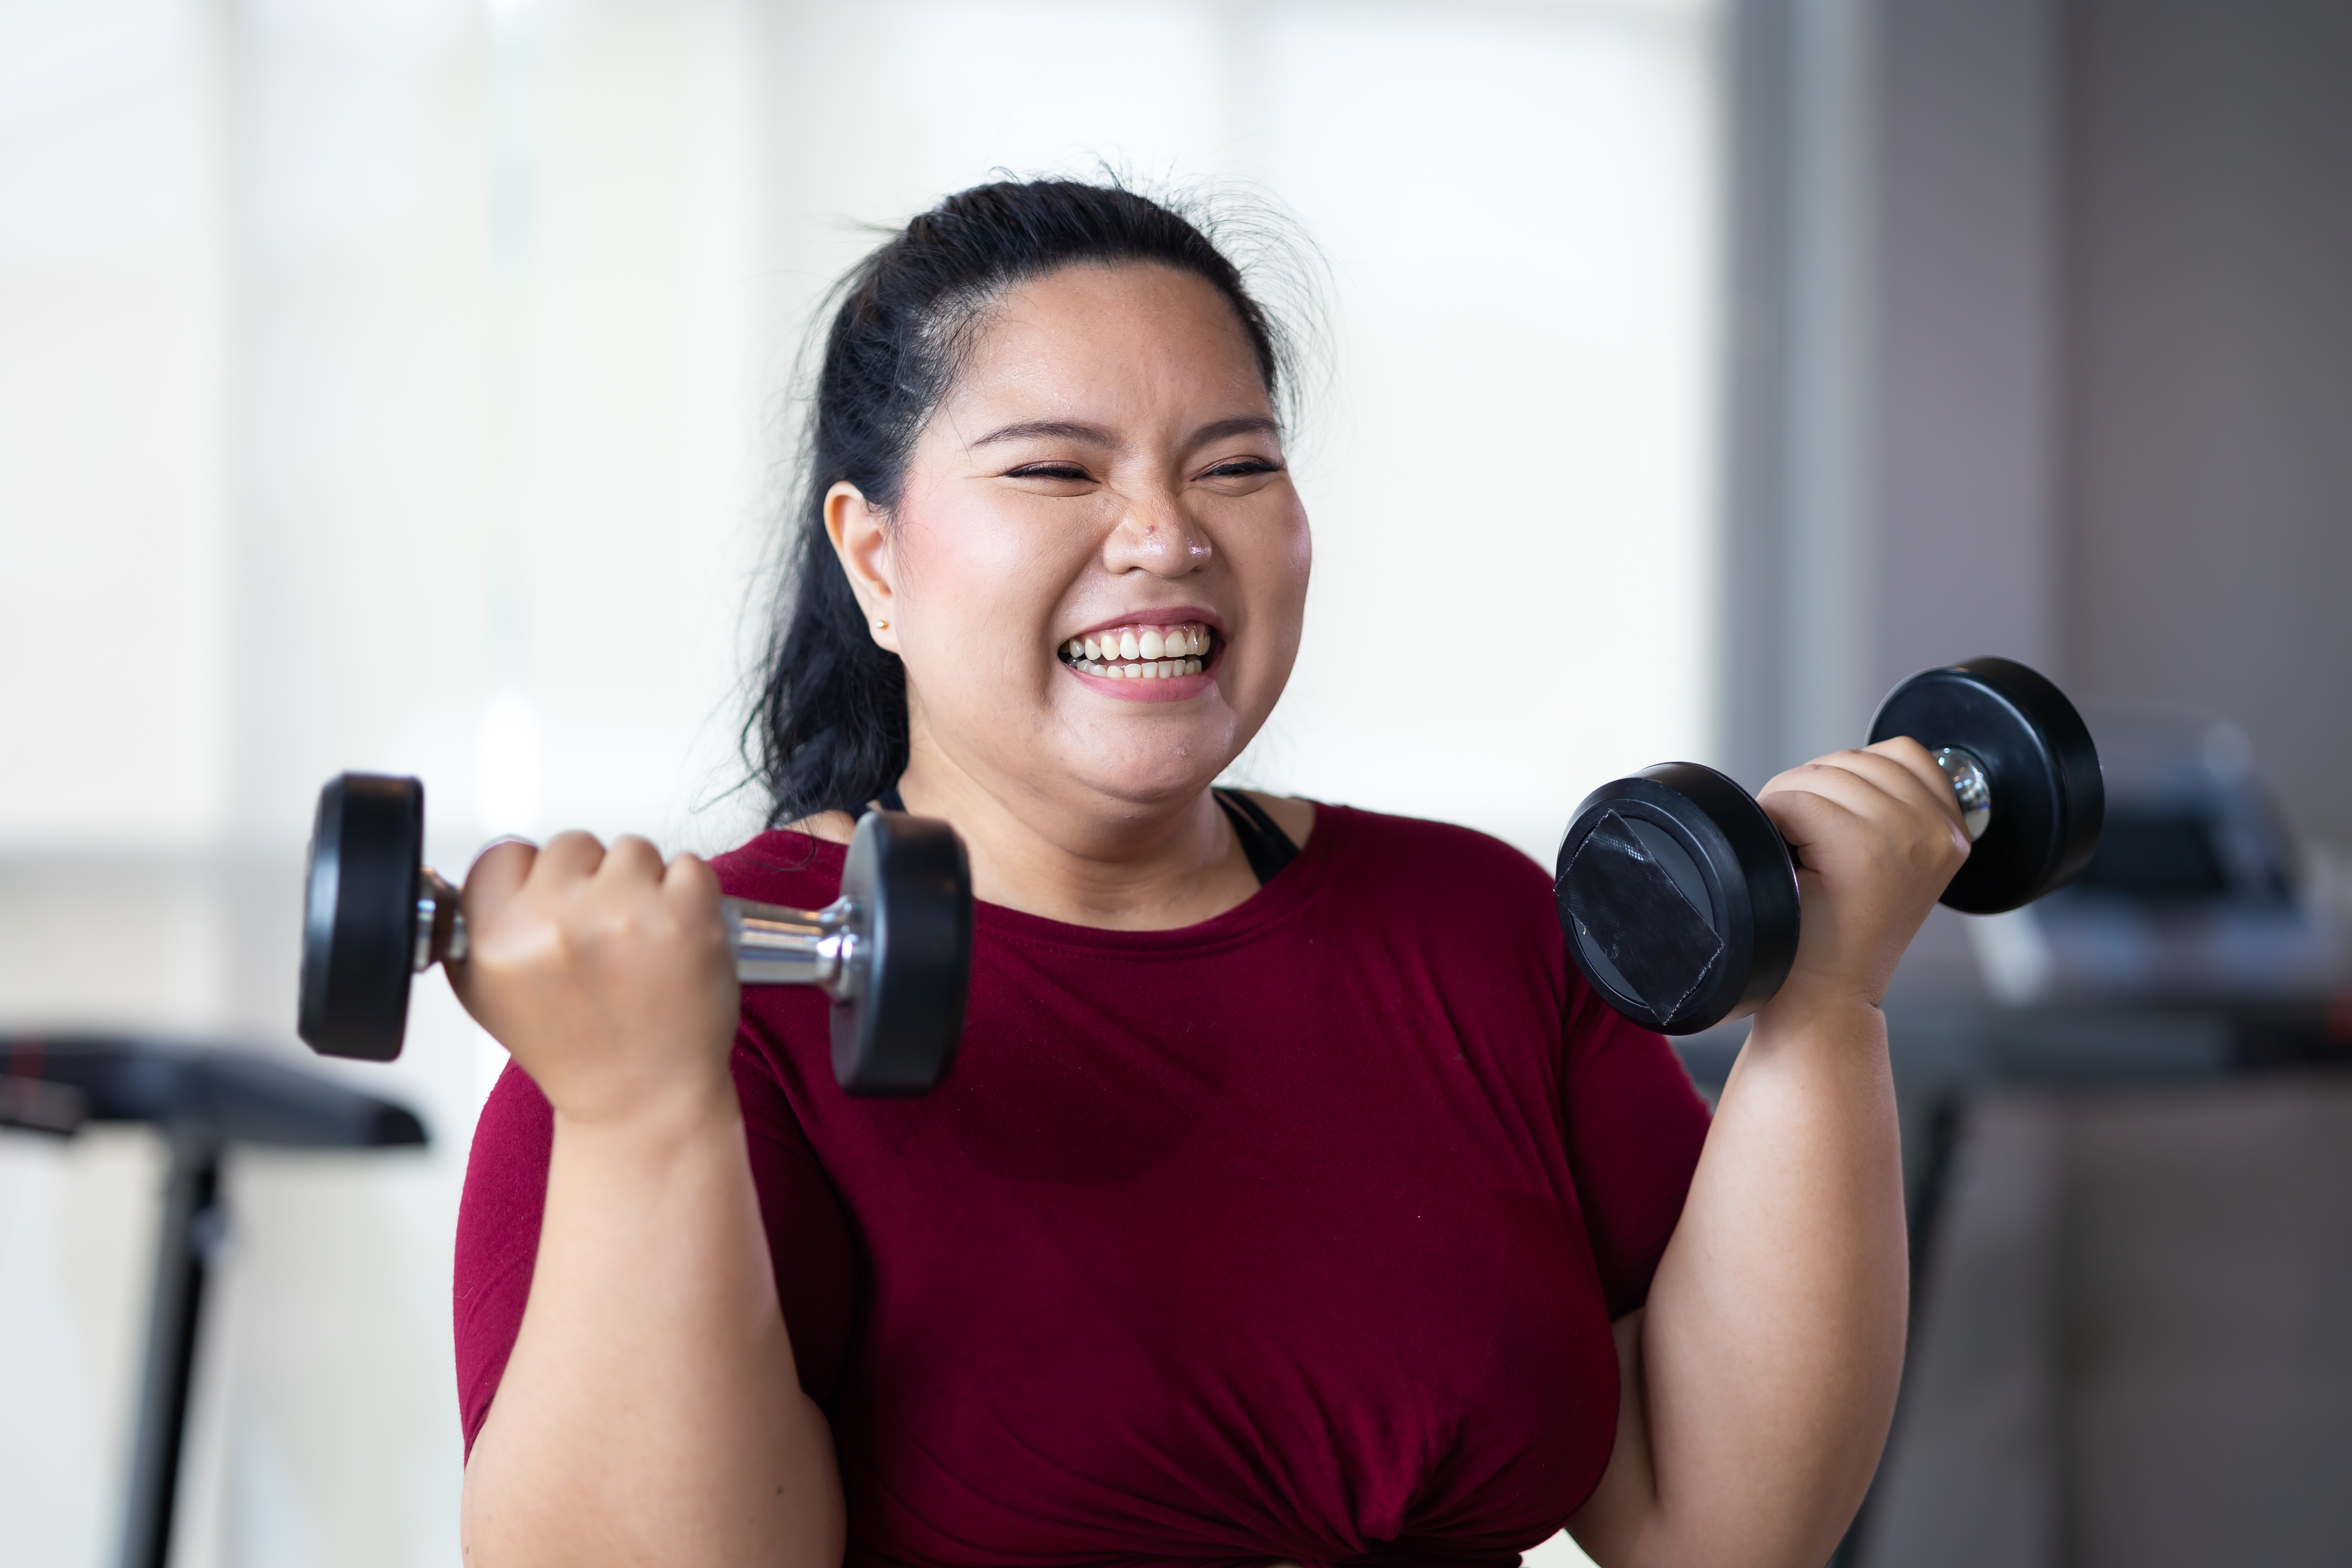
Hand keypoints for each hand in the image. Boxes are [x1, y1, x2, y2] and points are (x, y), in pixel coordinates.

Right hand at [449, 833, 739, 1126]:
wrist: (642, 1098)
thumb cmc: (575, 1049)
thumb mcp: (489, 996)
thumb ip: (480, 926)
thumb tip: (496, 870)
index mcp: (496, 937)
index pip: (506, 853)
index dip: (533, 880)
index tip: (552, 911)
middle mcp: (555, 921)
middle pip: (573, 844)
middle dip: (590, 883)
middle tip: (601, 941)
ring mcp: (624, 914)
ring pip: (632, 849)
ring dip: (641, 886)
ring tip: (639, 946)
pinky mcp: (687, 916)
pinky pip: (689, 865)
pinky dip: (689, 896)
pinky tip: (675, 942)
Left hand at [1754, 737, 1970, 1018]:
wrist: (1826, 998)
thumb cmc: (1841, 933)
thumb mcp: (1892, 863)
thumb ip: (1891, 810)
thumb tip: (1845, 765)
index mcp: (1953, 833)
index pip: (1901, 753)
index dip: (1849, 784)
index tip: (1837, 832)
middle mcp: (1939, 832)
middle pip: (1853, 759)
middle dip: (1813, 792)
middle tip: (1807, 850)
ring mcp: (1904, 838)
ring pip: (1820, 775)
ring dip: (1790, 806)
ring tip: (1799, 858)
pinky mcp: (1862, 850)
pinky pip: (1796, 799)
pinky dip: (1774, 820)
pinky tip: (1787, 861)